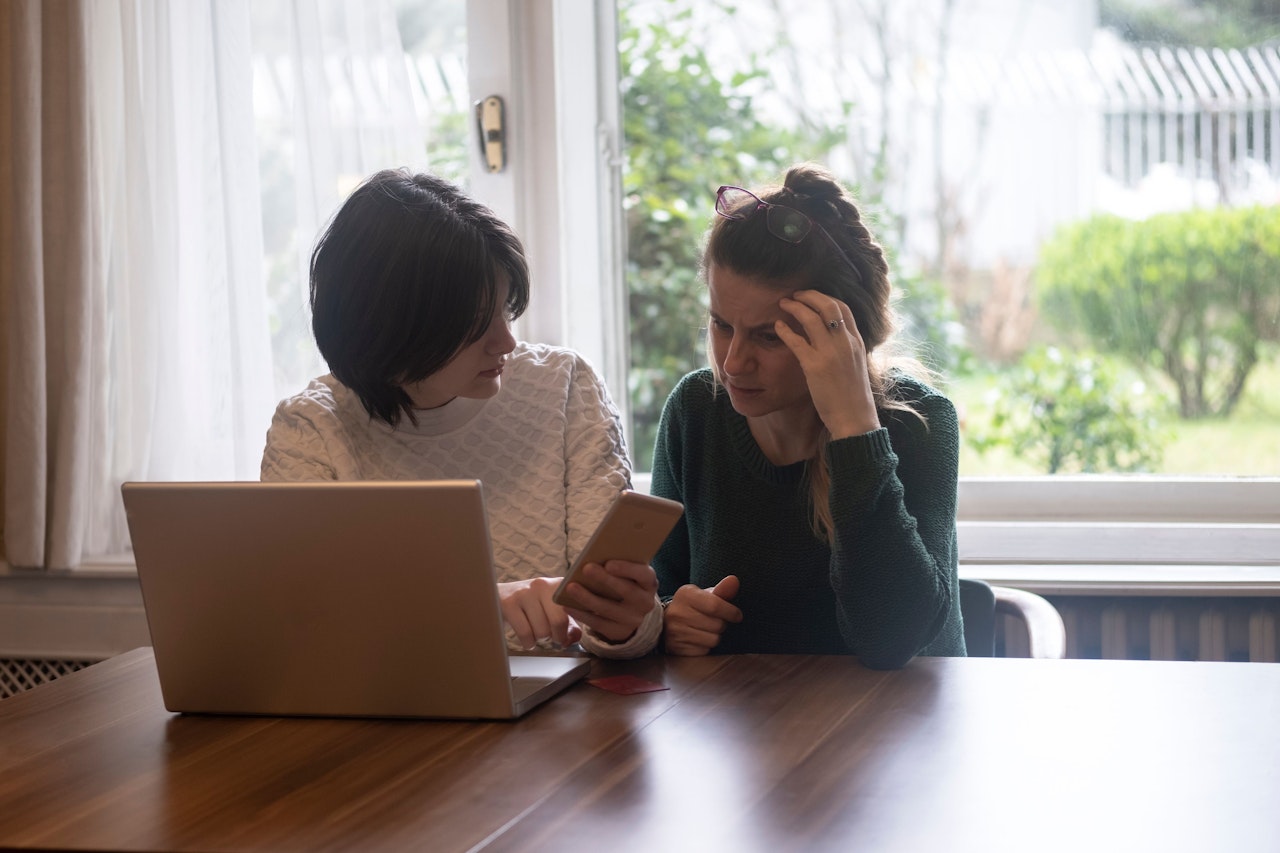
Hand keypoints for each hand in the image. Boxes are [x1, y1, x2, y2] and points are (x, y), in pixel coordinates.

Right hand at [498, 577, 581, 649]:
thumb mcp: (554, 611)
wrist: (500, 595)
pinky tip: (527, 640)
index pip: (575, 609)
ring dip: (540, 640)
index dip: (572, 627)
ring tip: (536, 633)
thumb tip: (572, 640)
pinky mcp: (509, 603)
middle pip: (558, 621)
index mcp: (559, 584)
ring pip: (541, 630)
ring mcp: (525, 593)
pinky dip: (528, 644)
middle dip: (557, 637)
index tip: (565, 635)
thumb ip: (570, 626)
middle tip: (552, 637)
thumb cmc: (533, 606)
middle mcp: (543, 585)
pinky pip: (525, 634)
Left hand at [560, 559, 659, 642]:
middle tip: (586, 568)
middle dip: (604, 579)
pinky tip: (567, 606)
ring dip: (587, 597)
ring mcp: (632, 620)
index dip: (627, 569)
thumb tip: (595, 557)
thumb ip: (619, 566)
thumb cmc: (625, 582)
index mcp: (649, 583)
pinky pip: (597, 623)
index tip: (608, 563)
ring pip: (608, 608)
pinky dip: (581, 614)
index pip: (644, 575)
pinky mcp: (618, 632)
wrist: (631, 612)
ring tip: (570, 587)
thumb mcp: (628, 574)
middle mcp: (645, 602)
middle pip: (626, 591)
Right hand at [663, 575, 742, 655]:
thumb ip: (722, 590)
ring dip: (715, 636)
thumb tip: (734, 580)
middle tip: (715, 621)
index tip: (737, 615)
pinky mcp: (677, 648)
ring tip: (706, 630)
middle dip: (722, 624)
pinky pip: (704, 651)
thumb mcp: (707, 595)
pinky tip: (698, 639)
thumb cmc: (694, 607)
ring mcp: (675, 631)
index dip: (731, 612)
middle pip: (717, 625)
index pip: (715, 606)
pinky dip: (706, 647)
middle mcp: (677, 612)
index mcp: (685, 594)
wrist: (669, 622)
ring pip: (713, 640)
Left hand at [775, 290, 879, 438]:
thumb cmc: (852, 397)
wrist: (855, 419)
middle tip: (795, 294)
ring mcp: (830, 353)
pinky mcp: (815, 366)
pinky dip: (785, 330)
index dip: (826, 297)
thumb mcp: (856, 366)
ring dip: (795, 306)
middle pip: (828, 305)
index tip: (812, 297)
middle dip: (809, 295)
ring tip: (783, 303)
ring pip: (812, 318)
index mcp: (856, 342)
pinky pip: (797, 341)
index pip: (843, 308)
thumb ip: (846, 350)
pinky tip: (777, 326)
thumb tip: (833, 340)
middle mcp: (845, 343)